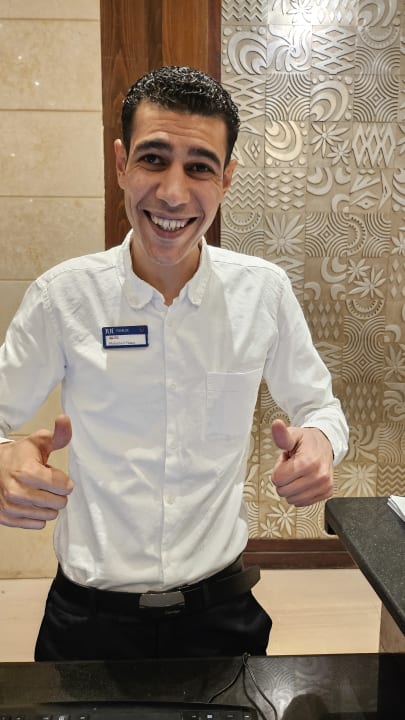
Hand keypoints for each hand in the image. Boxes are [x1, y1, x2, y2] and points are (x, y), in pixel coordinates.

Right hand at [0, 415, 72, 529]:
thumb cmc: (21, 454)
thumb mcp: (39, 441)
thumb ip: (58, 434)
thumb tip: (65, 418)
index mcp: (27, 471)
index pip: (64, 486)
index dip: (64, 480)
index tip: (54, 473)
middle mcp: (16, 491)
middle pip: (58, 503)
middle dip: (57, 493)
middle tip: (47, 484)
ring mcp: (10, 506)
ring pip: (49, 515)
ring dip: (48, 504)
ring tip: (37, 491)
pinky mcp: (6, 518)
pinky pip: (37, 524)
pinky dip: (38, 515)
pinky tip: (31, 502)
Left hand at [271, 418, 333, 506]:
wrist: (326, 444)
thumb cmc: (307, 441)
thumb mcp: (293, 434)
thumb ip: (282, 434)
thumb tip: (276, 424)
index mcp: (308, 463)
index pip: (277, 479)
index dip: (279, 469)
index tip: (288, 460)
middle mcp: (319, 476)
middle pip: (283, 491)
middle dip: (284, 479)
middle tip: (293, 466)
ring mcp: (324, 486)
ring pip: (292, 499)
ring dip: (292, 487)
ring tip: (299, 472)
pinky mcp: (327, 493)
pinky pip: (302, 503)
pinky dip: (300, 493)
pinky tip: (305, 480)